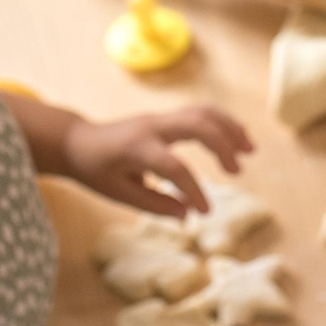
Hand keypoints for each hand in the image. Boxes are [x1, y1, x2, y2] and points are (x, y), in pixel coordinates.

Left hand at [62, 106, 252, 217]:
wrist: (77, 142)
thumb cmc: (95, 171)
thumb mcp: (118, 194)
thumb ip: (154, 204)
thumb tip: (188, 214)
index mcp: (136, 149)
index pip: (174, 167)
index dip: (194, 190)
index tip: (206, 212)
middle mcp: (151, 127)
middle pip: (197, 125)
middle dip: (222, 144)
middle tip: (239, 170)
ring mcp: (159, 118)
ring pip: (202, 112)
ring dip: (229, 127)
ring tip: (248, 149)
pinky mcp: (165, 118)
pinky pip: (198, 113)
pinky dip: (220, 123)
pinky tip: (235, 139)